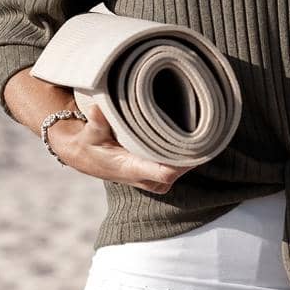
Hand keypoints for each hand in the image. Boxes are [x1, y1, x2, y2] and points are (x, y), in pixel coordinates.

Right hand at [49, 102, 187, 194]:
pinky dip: (184, 155)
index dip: (184, 162)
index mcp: (132, 169)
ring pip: (181, 171)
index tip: (196, 143)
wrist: (84, 157)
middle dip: (193, 153)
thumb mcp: (89, 131)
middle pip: (181, 171)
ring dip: (190, 154)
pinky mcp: (154, 177)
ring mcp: (151, 180)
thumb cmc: (89, 143)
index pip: (166, 173)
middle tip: (205, 129)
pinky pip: (177, 169)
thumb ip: (97, 122)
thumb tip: (98, 109)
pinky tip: (191, 138)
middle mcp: (145, 178)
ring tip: (200, 130)